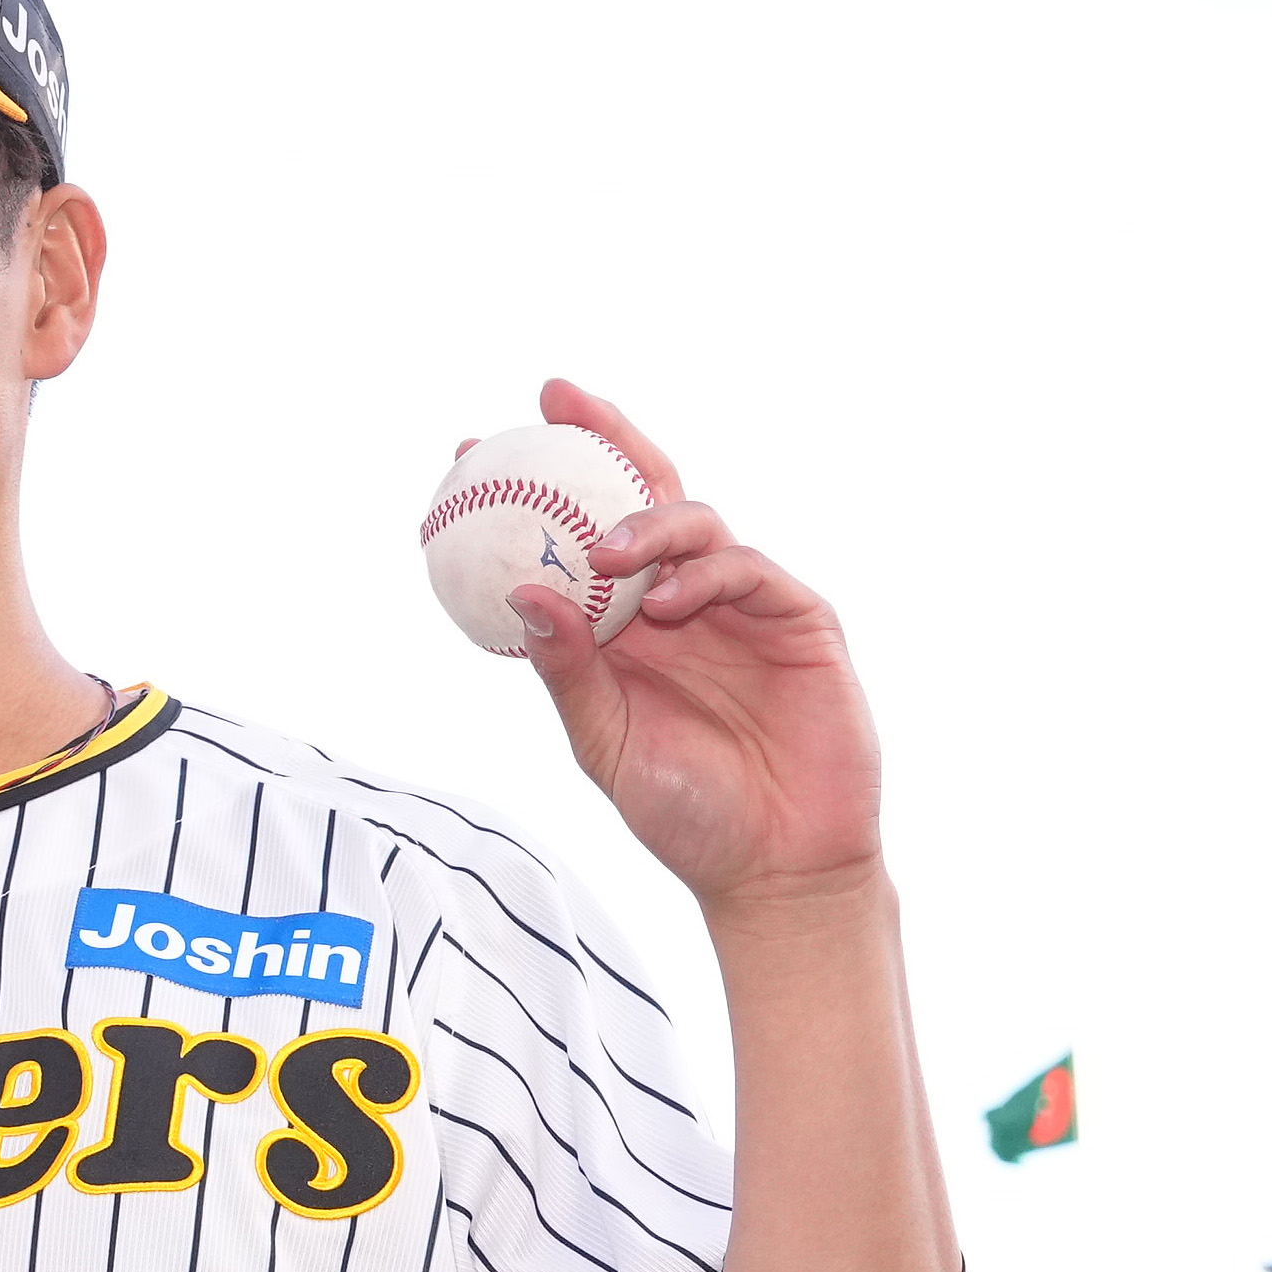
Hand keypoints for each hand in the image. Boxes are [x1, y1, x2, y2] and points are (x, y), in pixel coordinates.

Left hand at [485, 380, 882, 911]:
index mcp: (630, 628)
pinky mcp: (800, 620)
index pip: (581, 537)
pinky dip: (707, 574)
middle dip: (604, 439)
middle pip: (645, 498)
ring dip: (648, 522)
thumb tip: (519, 596)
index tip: (471, 451)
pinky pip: (750, 571)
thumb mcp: (605, 744)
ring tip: (605, 550)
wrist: (776, 868)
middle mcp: (685, 602)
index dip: (537, 489)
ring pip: (698, 525)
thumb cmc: (685, 816)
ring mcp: (745, 606)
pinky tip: (669, 600)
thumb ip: (566, 673)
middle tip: (553, 402)